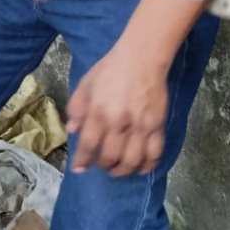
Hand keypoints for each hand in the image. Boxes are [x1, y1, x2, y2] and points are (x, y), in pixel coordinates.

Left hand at [65, 47, 169, 176]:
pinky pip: (155, 153)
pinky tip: (140, 168)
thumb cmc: (110, 70)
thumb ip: (76, 107)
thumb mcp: (85, 84)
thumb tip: (72, 130)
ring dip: (123, 171)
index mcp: (99, 112)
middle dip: (102, 166)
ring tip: (116, 170)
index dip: (82, 160)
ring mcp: (141, 126)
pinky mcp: (157, 126)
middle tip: (99, 165)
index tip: (78, 169)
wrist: (142, 59)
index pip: (88, 145)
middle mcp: (119, 123)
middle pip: (110, 157)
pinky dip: (147, 166)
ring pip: (132, 160)